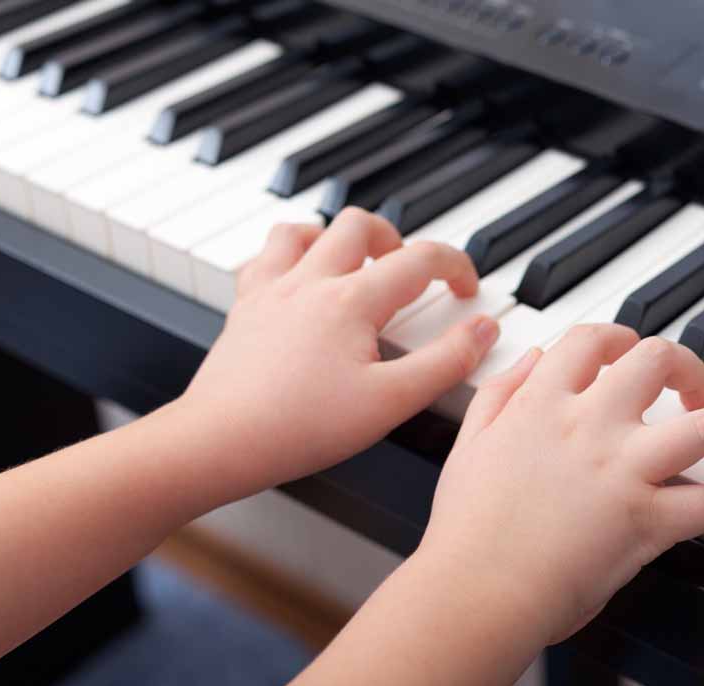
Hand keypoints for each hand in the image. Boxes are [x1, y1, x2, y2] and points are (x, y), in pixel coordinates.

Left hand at [177, 208, 499, 491]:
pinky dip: (288, 254)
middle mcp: (309, 282)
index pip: (418, 260)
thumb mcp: (391, 402)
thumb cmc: (300, 426)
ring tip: (355, 263)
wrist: (219, 441)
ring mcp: (270, 292)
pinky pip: (263, 258)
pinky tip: (298, 278)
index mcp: (351, 301)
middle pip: (358, 226)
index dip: (455, 265)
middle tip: (410, 269)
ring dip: (337, 238)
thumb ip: (446, 362)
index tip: (468, 288)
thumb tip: (483, 330)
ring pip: (304, 230)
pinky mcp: (243, 310)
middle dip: (395, 238)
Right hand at [421, 324, 703, 643]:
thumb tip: (534, 357)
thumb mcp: (470, 444)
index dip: (619, 339)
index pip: (594, 340)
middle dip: (686, 366)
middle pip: (658, 361)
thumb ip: (501, 392)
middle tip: (692, 390)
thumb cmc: (468, 531)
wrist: (476, 591)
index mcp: (543, 403)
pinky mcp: (648, 520)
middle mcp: (590, 424)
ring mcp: (624, 470)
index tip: (629, 354)